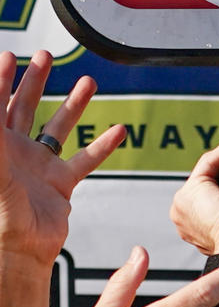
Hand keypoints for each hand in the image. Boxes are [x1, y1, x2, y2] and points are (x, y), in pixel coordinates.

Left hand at [0, 51, 124, 267]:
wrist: (18, 251)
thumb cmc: (0, 212)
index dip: (0, 78)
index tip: (9, 55)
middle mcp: (16, 152)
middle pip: (24, 106)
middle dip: (34, 80)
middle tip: (44, 56)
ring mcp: (39, 167)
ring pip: (58, 127)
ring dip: (74, 104)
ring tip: (88, 81)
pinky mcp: (61, 185)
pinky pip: (85, 160)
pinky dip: (102, 145)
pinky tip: (119, 130)